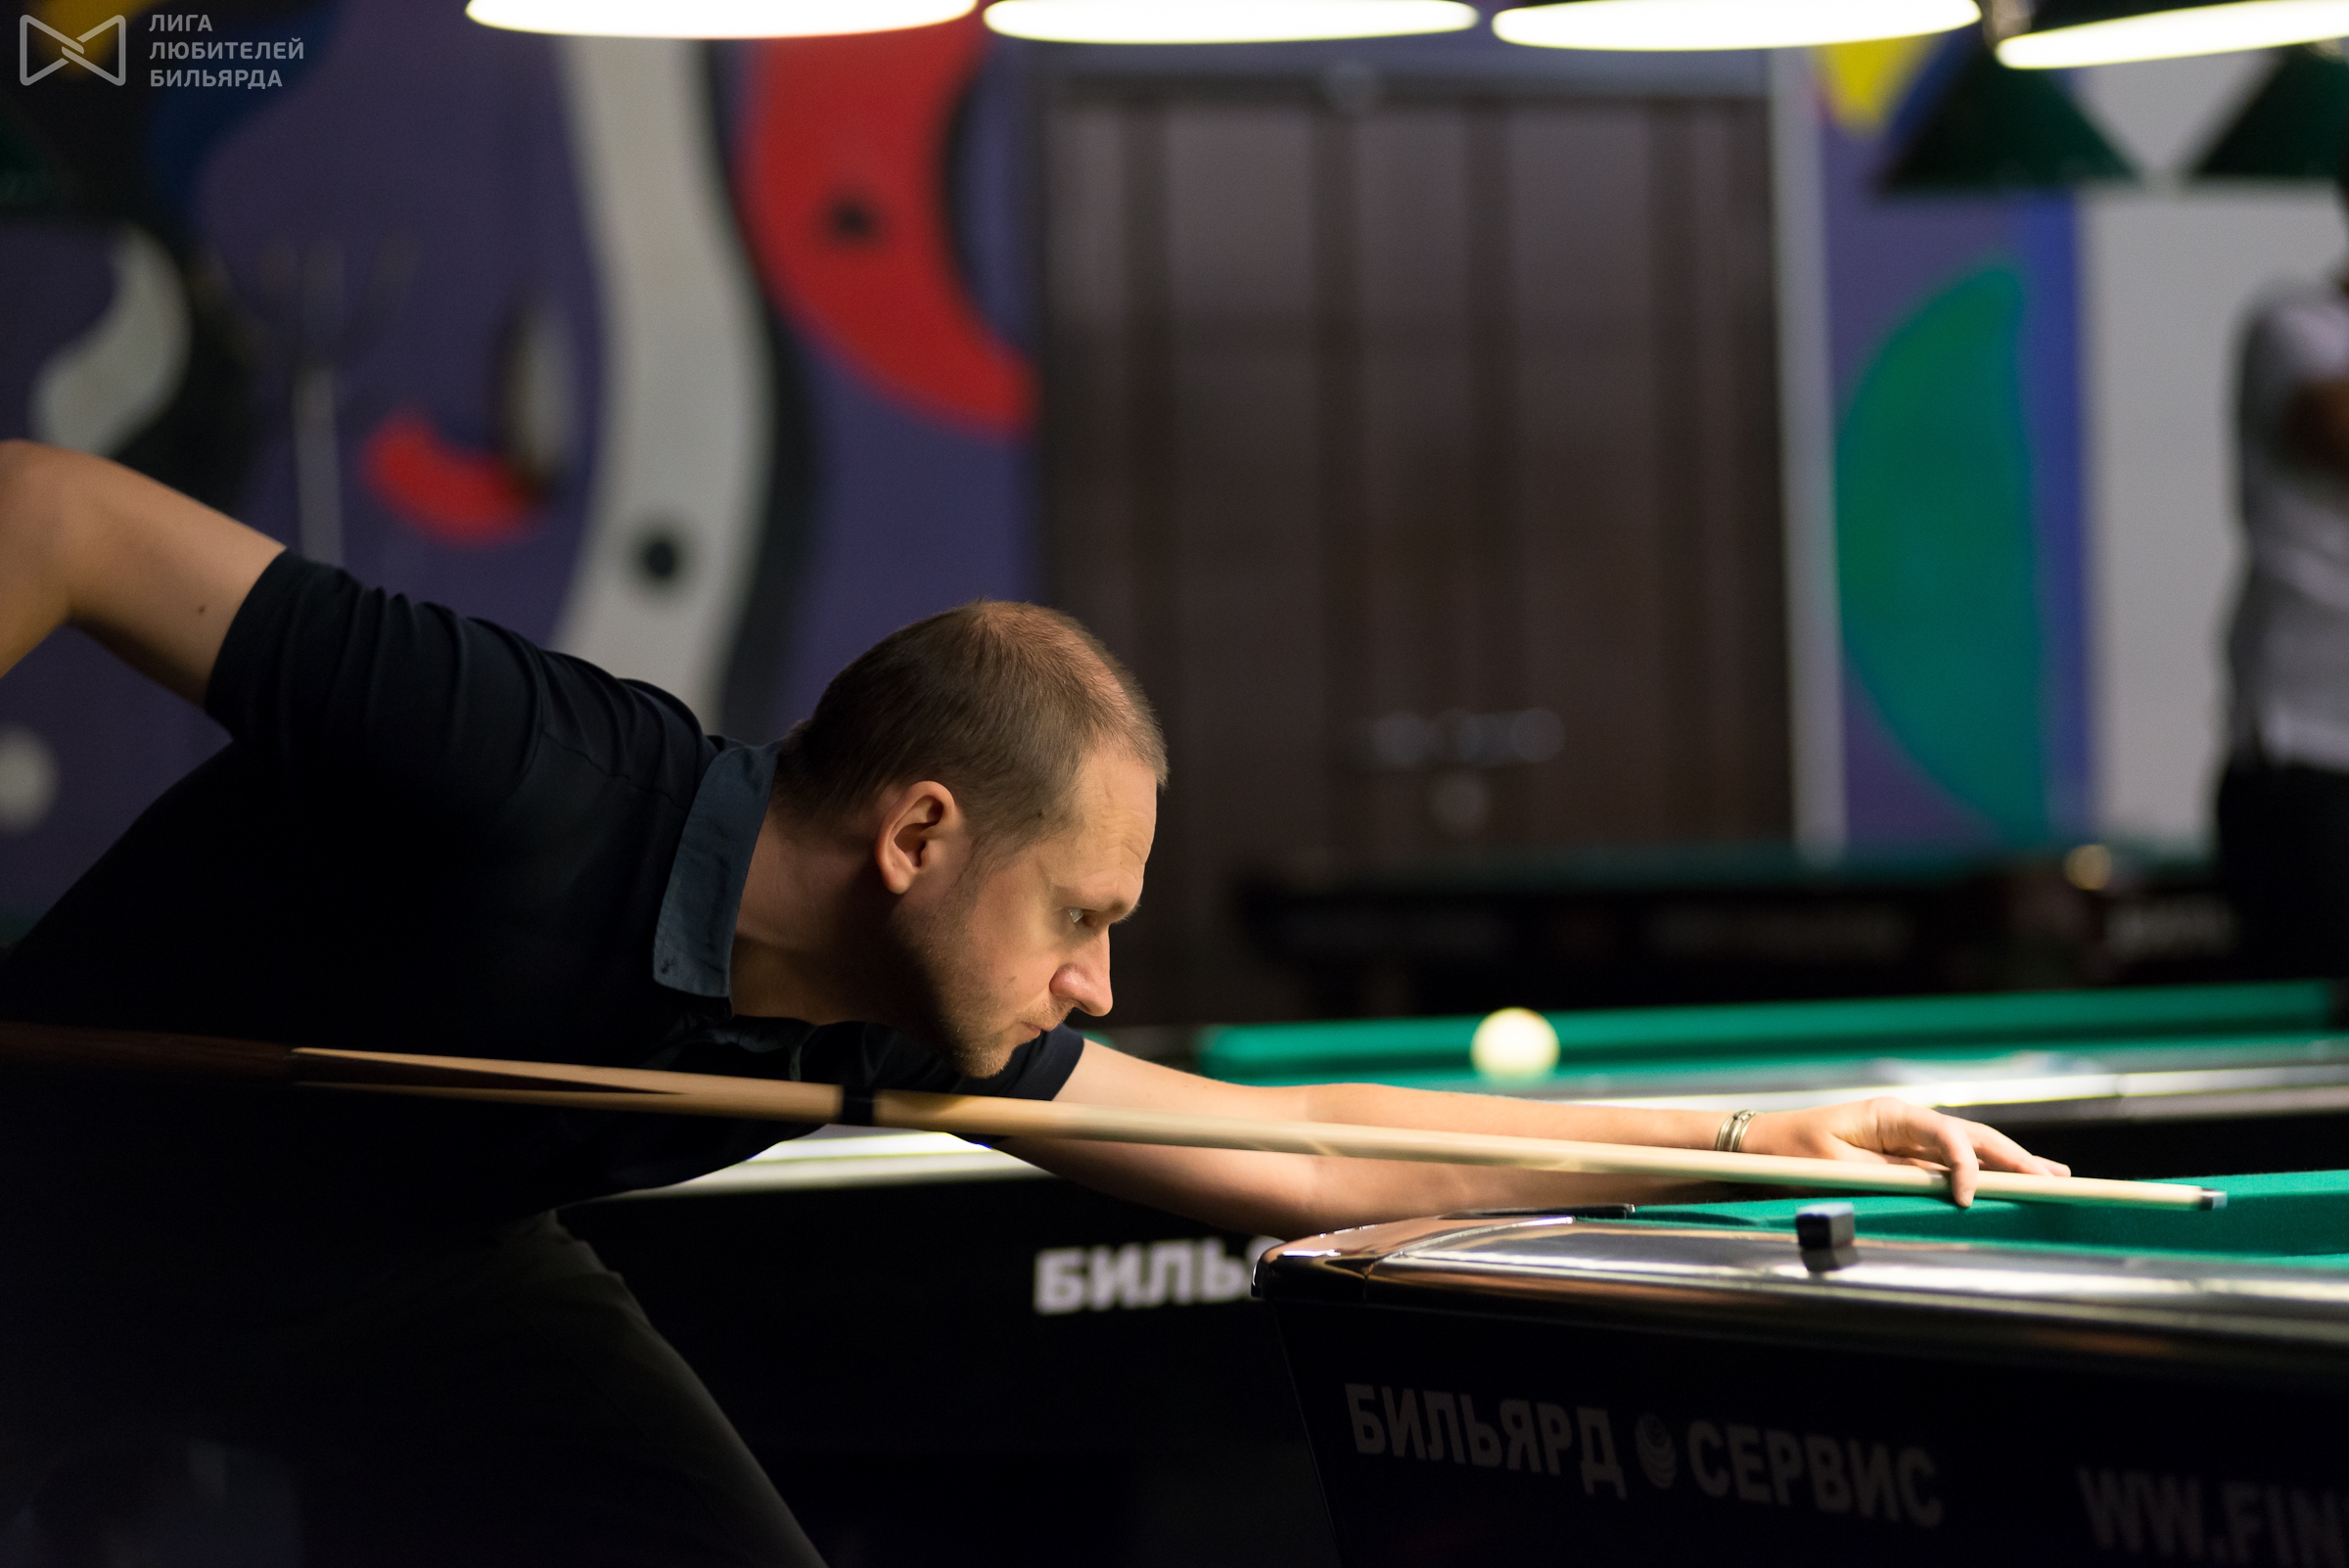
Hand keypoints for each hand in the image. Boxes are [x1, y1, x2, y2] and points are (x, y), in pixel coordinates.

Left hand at [1738, 1097, 2069, 1206]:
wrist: (1760, 1146)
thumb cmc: (1791, 1152)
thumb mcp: (1834, 1167)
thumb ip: (1885, 1177)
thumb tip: (1934, 1187)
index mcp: (1890, 1116)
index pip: (1946, 1137)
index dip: (1965, 1167)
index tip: (1970, 1198)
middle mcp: (1906, 1123)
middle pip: (1971, 1137)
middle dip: (2013, 1158)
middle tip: (2055, 1180)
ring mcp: (1908, 1139)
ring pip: (1969, 1149)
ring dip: (2009, 1164)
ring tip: (2053, 1177)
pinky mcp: (1905, 1157)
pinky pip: (1950, 1165)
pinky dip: (1984, 1173)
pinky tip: (2012, 1181)